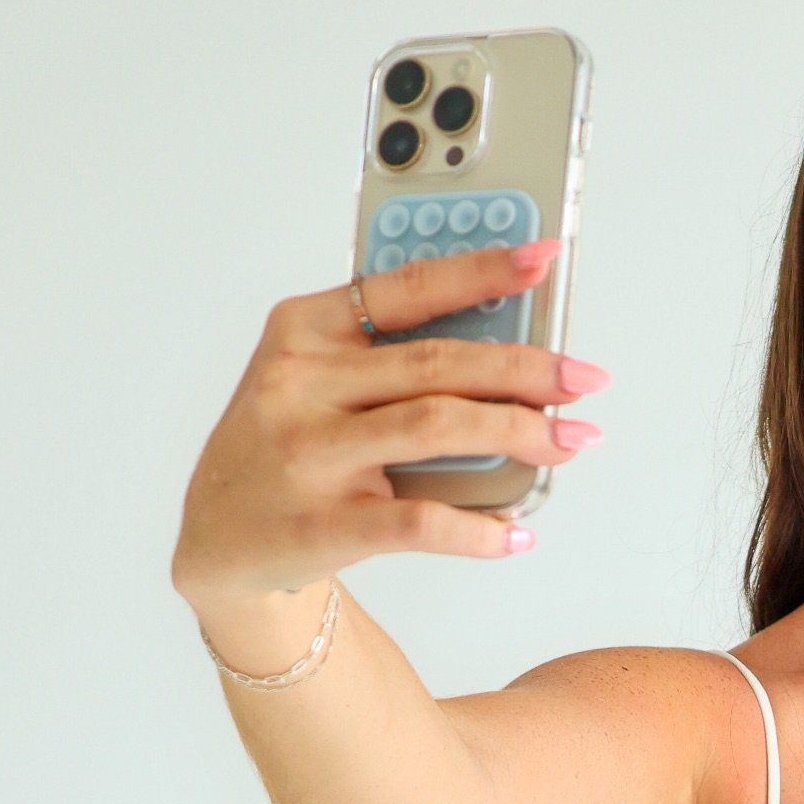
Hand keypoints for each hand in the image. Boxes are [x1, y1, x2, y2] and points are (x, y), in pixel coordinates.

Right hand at [172, 240, 609, 612]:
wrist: (219, 542)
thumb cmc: (286, 445)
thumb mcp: (311, 378)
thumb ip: (385, 354)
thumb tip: (504, 343)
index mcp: (302, 330)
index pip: (405, 288)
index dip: (480, 272)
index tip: (542, 262)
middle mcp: (300, 385)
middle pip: (436, 363)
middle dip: (525, 368)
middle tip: (584, 378)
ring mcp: (309, 456)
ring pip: (437, 428)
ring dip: (519, 433)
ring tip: (569, 440)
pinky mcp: (323, 526)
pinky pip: (421, 522)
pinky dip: (480, 529)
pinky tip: (517, 531)